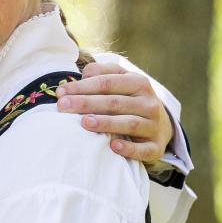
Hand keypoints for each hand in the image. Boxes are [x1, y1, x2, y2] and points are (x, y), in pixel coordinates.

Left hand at [57, 61, 172, 163]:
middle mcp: (149, 103)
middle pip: (114, 102)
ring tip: (85, 123)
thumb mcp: (121, 81)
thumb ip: (101, 73)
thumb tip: (82, 76)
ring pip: (129, 123)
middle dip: (86, 103)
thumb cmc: (130, 100)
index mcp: (139, 83)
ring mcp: (154, 125)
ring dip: (106, 123)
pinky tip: (113, 146)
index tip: (60, 93)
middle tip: (63, 107)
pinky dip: (129, 148)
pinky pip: (144, 149)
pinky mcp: (156, 146)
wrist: (161, 125)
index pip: (106, 82)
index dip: (82, 87)